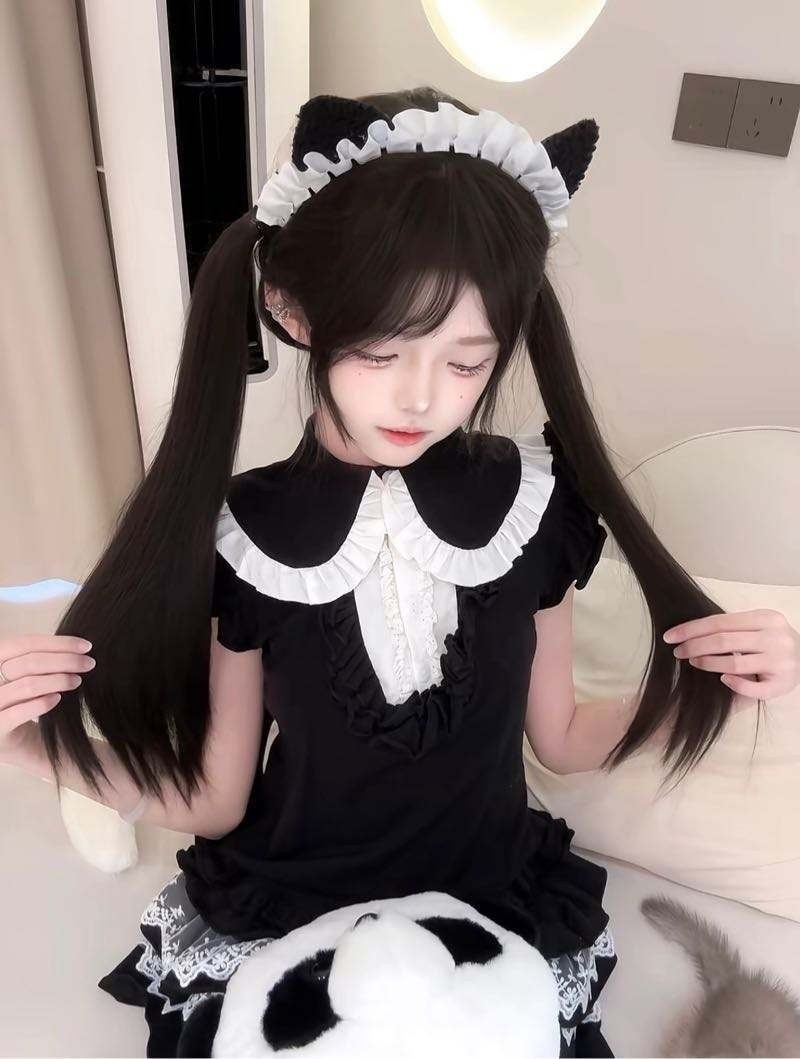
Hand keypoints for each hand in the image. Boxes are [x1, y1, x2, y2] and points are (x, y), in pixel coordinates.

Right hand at [0, 635, 94, 759]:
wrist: (9, 742)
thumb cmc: (20, 702)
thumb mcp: (26, 676)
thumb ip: (42, 660)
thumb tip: (78, 648)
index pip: (23, 644)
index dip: (57, 643)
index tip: (87, 646)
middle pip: (28, 662)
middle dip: (65, 660)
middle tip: (89, 664)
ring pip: (27, 685)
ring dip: (58, 680)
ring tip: (77, 681)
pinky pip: (18, 713)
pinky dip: (41, 704)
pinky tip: (58, 699)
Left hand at [663, 610, 799, 701]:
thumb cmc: (772, 641)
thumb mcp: (757, 626)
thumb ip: (731, 628)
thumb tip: (689, 632)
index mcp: (766, 618)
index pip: (720, 622)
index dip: (692, 629)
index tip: (671, 635)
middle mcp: (775, 638)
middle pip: (723, 641)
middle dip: (694, 646)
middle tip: (677, 652)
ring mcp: (781, 662)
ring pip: (734, 664)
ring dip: (708, 663)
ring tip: (693, 662)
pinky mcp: (783, 684)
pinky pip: (752, 688)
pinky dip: (734, 684)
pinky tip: (721, 681)